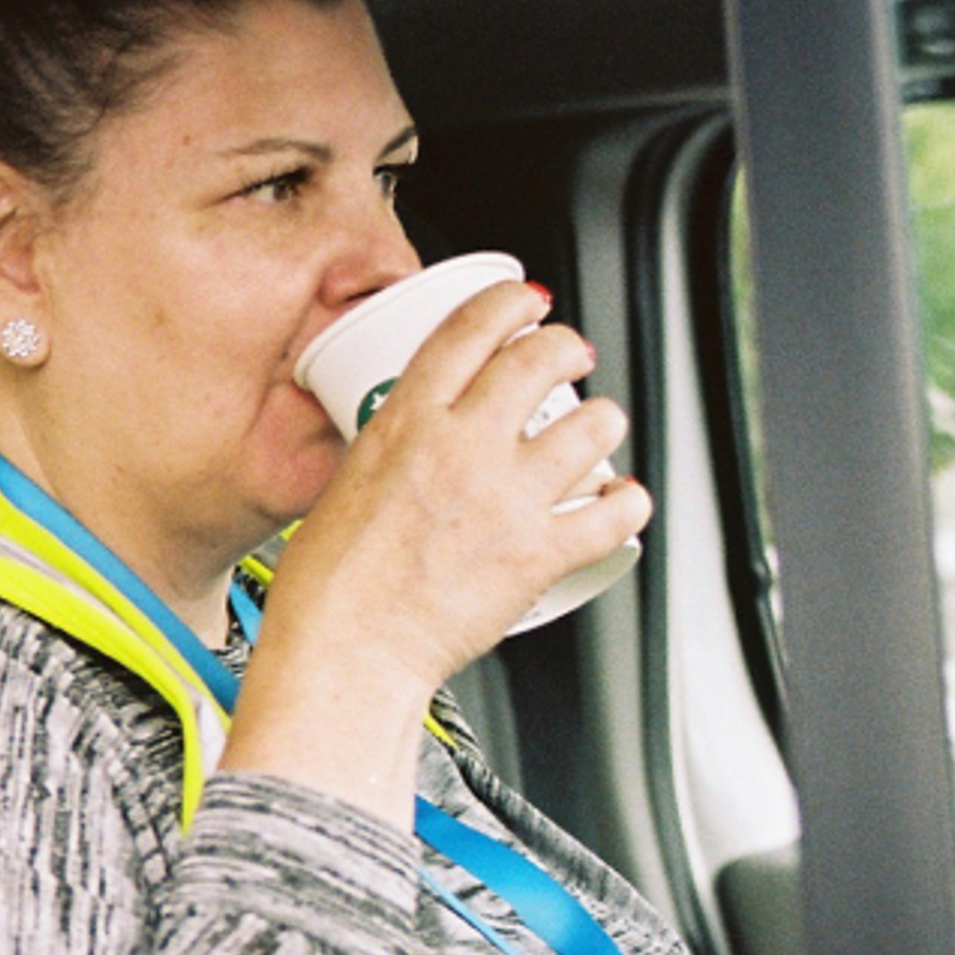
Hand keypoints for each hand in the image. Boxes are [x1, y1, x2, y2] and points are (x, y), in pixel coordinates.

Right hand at [265, 282, 652, 698]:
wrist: (345, 653)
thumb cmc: (326, 590)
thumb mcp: (339, 488)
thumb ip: (385, 456)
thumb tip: (409, 449)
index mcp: (405, 423)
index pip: (470, 328)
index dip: (508, 301)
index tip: (523, 302)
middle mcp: (463, 447)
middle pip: (541, 358)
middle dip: (566, 347)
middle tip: (570, 356)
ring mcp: (507, 497)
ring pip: (594, 422)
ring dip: (603, 418)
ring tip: (597, 426)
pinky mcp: (540, 553)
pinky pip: (616, 512)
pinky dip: (627, 502)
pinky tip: (619, 500)